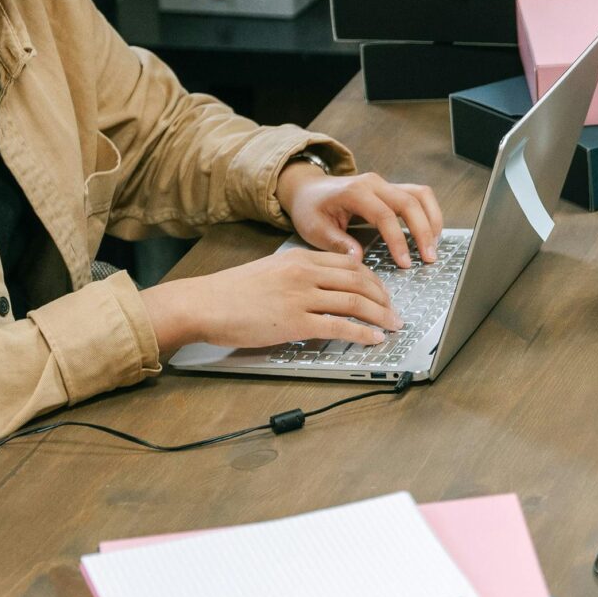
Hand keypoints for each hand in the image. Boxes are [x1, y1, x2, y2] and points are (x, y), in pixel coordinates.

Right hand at [142, 245, 402, 351]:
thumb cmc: (229, 293)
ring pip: (354, 302)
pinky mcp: (295, 322)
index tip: (382, 292)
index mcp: (299, 258)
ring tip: (392, 326)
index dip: (373, 279)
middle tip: (394, 311)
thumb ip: (296, 276)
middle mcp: (304, 273)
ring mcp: (301, 296)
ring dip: (380, 315)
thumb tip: (320, 291)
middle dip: (382, 297)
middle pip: (359, 281)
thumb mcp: (269, 271)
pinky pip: (339, 327)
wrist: (203, 303)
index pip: (348, 264)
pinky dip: (361, 333)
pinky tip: (373, 338)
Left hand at [284, 166, 442, 267]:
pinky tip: (430, 233)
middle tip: (429, 258)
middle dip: (423, 232)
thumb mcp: (315, 229)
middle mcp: (373, 183)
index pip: (385, 215)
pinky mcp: (391, 188)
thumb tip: (359, 259)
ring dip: (432, 219)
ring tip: (434, 246)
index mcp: (354, 192)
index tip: (405, 263)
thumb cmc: (310, 209)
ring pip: (420, 194)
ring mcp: (384, 183)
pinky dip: (429, 212)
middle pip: (409, 202)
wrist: (307, 189)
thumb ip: (337, 244)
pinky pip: (418, 195)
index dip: (398, 240)